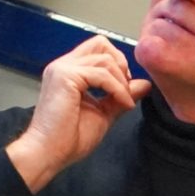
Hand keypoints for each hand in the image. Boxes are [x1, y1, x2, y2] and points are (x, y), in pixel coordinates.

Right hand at [6, 35, 148, 192]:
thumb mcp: (103, 113)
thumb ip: (120, 96)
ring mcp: (62, 68)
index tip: (124, 88)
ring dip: (122, 81)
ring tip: (124, 102)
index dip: (117, 63)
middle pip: (101, 43)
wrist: (49, 152)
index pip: (98, 48)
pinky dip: (118, 89)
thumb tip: (144, 84)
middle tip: (124, 90)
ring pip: (105, 59)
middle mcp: (63, 64)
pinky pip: (102, 74)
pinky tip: (122, 104)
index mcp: (69, 71)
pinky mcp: (65, 77)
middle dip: (120, 64)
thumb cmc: (70, 138)